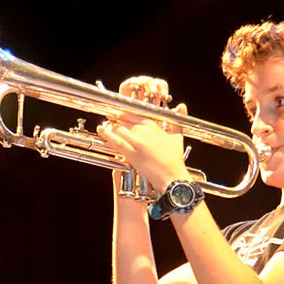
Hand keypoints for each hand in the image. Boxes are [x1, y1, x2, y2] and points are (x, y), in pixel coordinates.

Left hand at [100, 75, 190, 195]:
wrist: (172, 177)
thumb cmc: (175, 160)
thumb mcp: (177, 137)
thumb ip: (177, 122)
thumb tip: (182, 106)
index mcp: (154, 125)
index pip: (135, 113)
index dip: (125, 112)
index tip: (118, 112)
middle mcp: (145, 130)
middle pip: (124, 120)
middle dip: (115, 118)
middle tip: (109, 118)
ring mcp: (137, 141)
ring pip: (119, 128)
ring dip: (110, 126)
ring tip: (105, 126)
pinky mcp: (132, 153)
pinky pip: (116, 141)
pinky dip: (107, 135)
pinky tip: (101, 131)